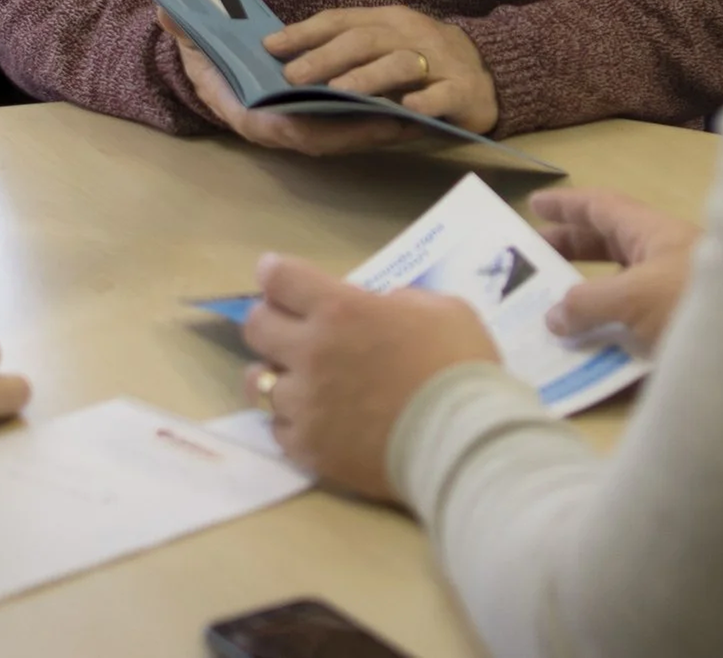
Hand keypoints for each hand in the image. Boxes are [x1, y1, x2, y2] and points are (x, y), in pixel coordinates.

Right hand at [159, 9, 448, 157]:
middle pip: (331, 139)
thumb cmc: (207, 59)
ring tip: (424, 114)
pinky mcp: (319, 123)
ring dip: (384, 129)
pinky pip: (353, 126)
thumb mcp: (193, 43)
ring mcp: (301, 129)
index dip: (333, 128)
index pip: (294, 131)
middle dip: (370, 132)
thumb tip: (167, 9)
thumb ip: (183, 29)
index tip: (367, 119)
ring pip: (347, 136)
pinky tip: (413, 107)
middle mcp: (281, 131)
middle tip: (410, 119)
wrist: (211, 71)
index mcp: (253, 119)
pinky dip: (380, 120)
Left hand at [239, 254, 499, 501]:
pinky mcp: (308, 447)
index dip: (275, 273)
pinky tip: (313, 420)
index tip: (277, 276)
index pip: (281, 279)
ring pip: (258, 382)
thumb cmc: (460, 366)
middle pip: (256, 326)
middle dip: (270, 320)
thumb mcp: (441, 309)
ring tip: (296, 380)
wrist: (466, 439)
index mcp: (341, 309)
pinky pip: (277, 429)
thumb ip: (400, 301)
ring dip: (276, 375)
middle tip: (288, 327)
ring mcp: (305, 403)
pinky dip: (291, 421)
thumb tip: (382, 307)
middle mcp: (310, 351)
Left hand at [268, 6, 498, 135]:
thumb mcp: (387, 44)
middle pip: (365, 40)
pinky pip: (443, 94)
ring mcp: (439, 61)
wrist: (490, 72)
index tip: (270, 45)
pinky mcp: (463, 91)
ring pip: (401, 63)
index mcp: (386, 20)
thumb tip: (289, 60)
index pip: (340, 20)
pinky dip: (426, 100)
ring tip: (338, 90)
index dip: (305, 32)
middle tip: (293, 75)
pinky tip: (408, 108)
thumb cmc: (425, 58)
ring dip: (368, 76)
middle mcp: (410, 34)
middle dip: (327, 56)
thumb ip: (348, 49)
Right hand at [531, 188, 702, 353]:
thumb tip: (554, 314)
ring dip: (585, 295)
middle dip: (569, 249)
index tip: (533, 204)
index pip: (602, 208)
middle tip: (531, 260)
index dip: (567, 205)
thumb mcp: (635, 296)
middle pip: (607, 244)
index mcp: (651, 232)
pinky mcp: (676, 330)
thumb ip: (588, 301)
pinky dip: (605, 330)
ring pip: (618, 285)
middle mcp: (661, 258)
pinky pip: (630, 323)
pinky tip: (585, 351)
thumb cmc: (694, 302)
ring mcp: (670, 294)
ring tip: (550, 310)